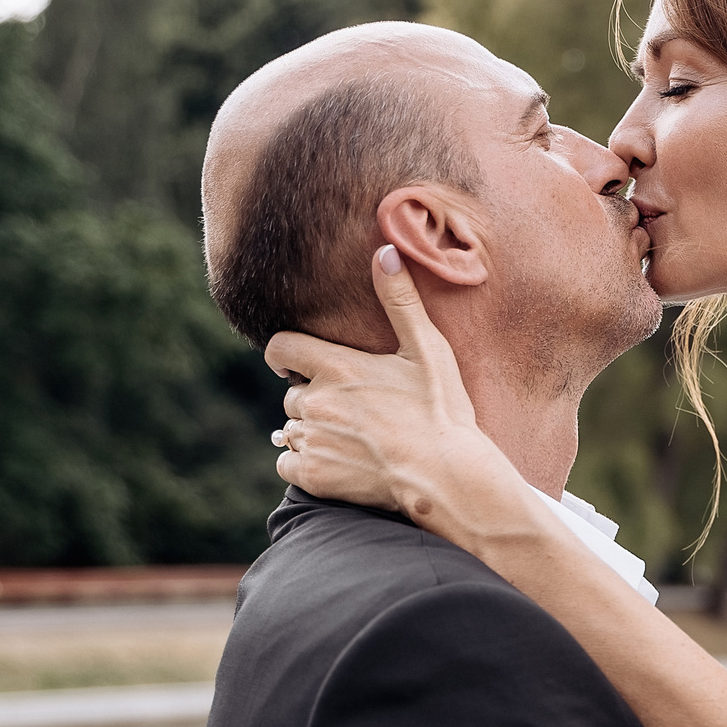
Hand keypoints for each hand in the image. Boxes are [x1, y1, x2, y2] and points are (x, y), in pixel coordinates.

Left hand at [264, 247, 522, 546]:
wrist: (447, 476)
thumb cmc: (443, 411)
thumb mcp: (428, 349)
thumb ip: (401, 301)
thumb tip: (386, 251)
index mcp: (337, 366)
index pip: (279, 348)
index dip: (283, 355)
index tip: (295, 364)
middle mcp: (315, 401)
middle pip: (291, 393)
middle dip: (312, 397)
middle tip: (350, 410)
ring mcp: (313, 440)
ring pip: (290, 429)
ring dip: (311, 431)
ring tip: (349, 438)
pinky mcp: (315, 476)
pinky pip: (287, 464)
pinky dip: (304, 463)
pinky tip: (336, 463)